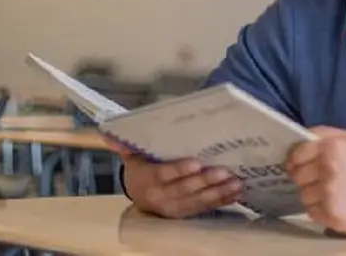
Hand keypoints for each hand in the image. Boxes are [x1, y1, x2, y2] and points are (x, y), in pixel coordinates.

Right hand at [105, 138, 242, 217]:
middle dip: (205, 181)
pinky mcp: (189, 213)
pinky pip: (207, 208)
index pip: (164, 175)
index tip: (196, 162)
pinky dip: (223, 200)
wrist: (140, 198)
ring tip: (236, 182)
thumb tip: (109, 133)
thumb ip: (126, 144)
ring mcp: (176, 208)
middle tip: (224, 171)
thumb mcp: (132, 157)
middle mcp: (161, 198)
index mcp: (148, 180)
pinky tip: (237, 193)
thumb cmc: (141, 171)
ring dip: (219, 192)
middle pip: (185, 190)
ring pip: (199, 201)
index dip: (179, 170)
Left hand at [285, 126, 345, 235]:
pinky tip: (334, 205)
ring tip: (331, 194)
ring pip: (302, 195)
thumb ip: (325, 134)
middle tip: (320, 180)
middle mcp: (329, 168)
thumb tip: (300, 138)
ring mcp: (329, 193)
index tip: (298, 165)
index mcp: (333, 146)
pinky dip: (319, 210)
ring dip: (313, 196)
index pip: (297, 154)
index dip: (295, 160)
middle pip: (297, 175)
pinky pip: (310, 211)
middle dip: (305, 178)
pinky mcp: (331, 214)